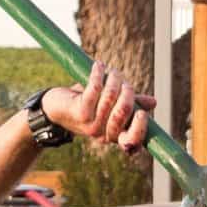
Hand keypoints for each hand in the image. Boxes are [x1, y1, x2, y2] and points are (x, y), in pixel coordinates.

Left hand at [40, 63, 155, 153]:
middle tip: (121, 80)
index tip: (142, 113)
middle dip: (126, 90)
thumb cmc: (84, 105)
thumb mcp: (109, 106)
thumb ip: (130, 104)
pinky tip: (98, 66)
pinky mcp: (79, 111)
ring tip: (109, 71)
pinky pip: (95, 89)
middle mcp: (102, 134)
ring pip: (110, 96)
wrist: (53, 109)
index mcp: (113, 136)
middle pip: (124, 110)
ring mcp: (90, 124)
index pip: (132, 141)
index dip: (140, 128)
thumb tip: (153, 103)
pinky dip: (98, 74)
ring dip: (112, 78)